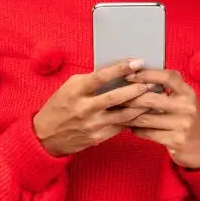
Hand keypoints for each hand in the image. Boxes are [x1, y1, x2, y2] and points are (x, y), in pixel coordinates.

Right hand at [33, 59, 151, 156]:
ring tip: (153, 97)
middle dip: (137, 89)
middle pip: (115, 97)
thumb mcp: (70, 87)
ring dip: (140, 106)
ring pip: (122, 115)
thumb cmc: (59, 105)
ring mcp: (91, 125)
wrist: (46, 136)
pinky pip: (120, 127)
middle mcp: (84, 108)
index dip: (121, 69)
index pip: (101, 77)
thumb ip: (90, 80)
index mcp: (76, 91)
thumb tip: (116, 72)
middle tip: (152, 82)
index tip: (137, 62)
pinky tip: (143, 112)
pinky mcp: (97, 138)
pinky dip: (133, 119)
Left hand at [121, 69, 199, 168]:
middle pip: (150, 98)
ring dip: (128, 116)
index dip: (147, 74)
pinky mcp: (176, 140)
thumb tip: (140, 75)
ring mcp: (182, 125)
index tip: (130, 75)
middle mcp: (187, 107)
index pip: (167, 77)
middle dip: (130, 98)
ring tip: (118, 112)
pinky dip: (136, 130)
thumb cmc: (186, 119)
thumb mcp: (185, 100)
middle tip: (115, 97)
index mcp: (188, 93)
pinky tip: (130, 127)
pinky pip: (148, 133)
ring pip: (146, 118)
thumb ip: (170, 88)